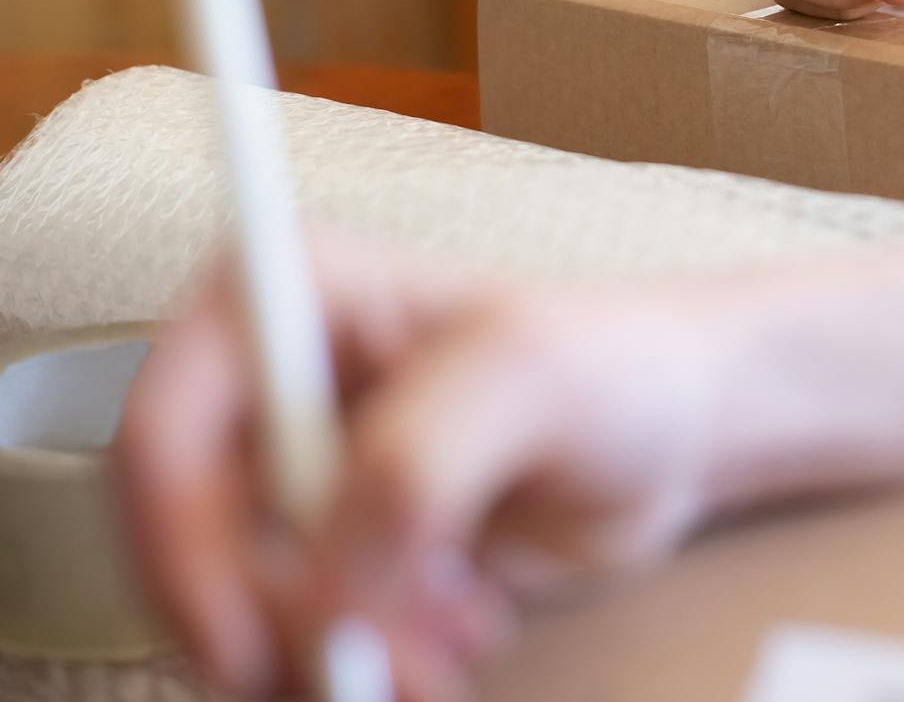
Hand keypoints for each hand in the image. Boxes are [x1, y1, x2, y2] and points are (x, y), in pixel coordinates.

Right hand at [114, 237, 726, 701]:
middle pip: (191, 542)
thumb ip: (420, 457)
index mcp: (287, 298)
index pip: (166, 437)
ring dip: (328, 654)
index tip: (248, 642)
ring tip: (441, 654)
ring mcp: (297, 472)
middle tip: (366, 666)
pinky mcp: (335, 546)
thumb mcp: (529, 377)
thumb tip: (334, 569)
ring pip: (237, 603)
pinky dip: (361, 664)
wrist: (677, 430)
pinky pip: (297, 633)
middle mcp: (271, 384)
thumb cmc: (619, 365)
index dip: (184, 553)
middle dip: (275, 624)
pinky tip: (448, 645)